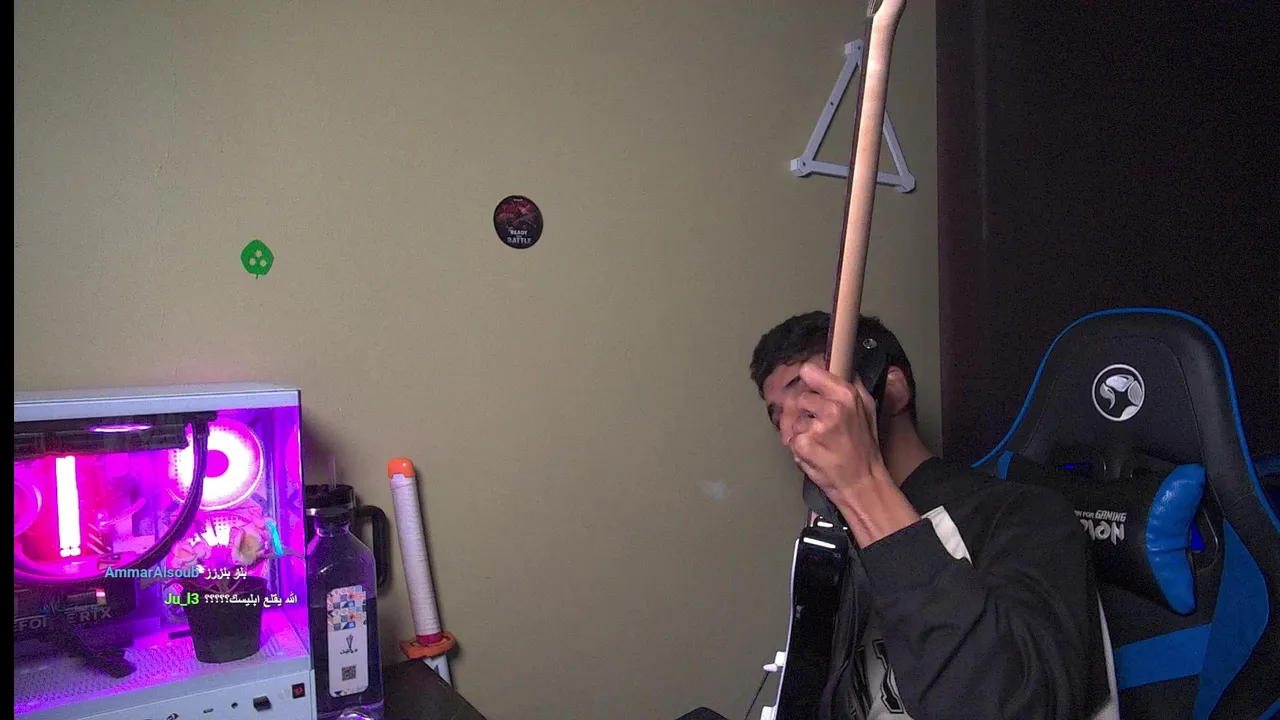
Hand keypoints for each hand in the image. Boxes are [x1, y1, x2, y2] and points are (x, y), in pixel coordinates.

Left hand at [785, 361, 888, 501]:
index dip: (808, 381)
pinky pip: (790, 439)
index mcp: (846, 395)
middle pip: (798, 397)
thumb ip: (852, 384)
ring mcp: (816, 428)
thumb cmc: (864, 448)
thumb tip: (839, 364)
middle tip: (819, 425)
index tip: (811, 388)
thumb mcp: (868, 408)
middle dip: (805, 412)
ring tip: (821, 442)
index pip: (809, 371)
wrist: (862, 482)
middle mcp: (831, 408)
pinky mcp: (803, 445)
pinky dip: (798, 447)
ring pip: (793, 419)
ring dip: (802, 431)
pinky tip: (815, 452)